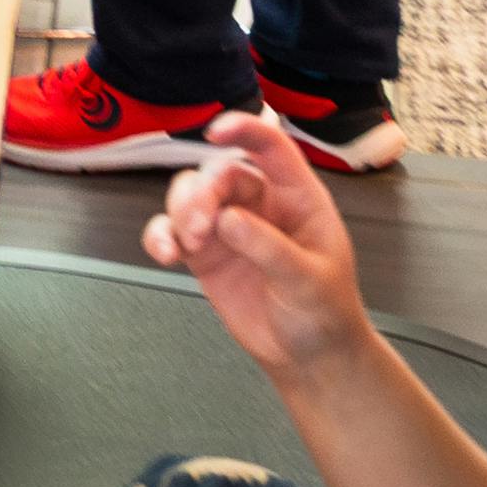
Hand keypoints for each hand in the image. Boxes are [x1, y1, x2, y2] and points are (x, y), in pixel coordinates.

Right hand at [142, 105, 371, 379]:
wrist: (309, 356)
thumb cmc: (325, 312)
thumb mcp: (309, 281)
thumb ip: (270, 248)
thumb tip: (228, 220)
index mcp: (298, 199)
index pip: (272, 149)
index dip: (246, 130)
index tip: (215, 132)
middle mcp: (261, 205)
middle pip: (220, 174)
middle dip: (203, 194)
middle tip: (198, 229)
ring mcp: (230, 229)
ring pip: (191, 196)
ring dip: (180, 212)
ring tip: (186, 246)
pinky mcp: (206, 254)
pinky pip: (173, 231)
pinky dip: (161, 236)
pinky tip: (165, 254)